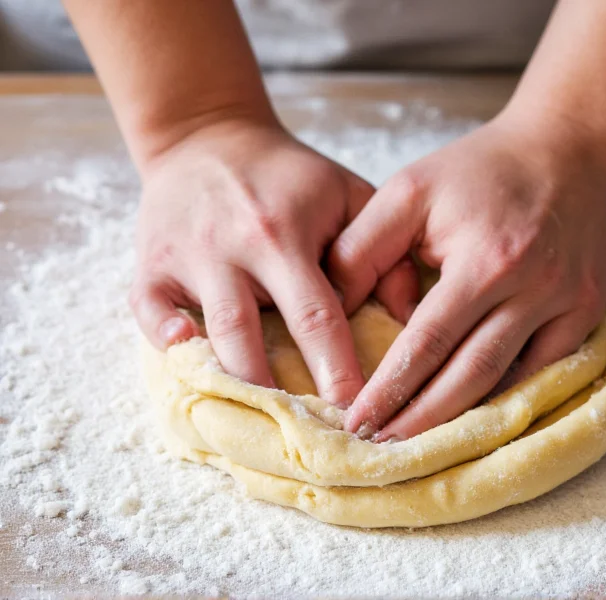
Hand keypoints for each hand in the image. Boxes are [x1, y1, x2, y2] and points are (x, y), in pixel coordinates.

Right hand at [129, 118, 415, 406]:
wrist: (210, 137)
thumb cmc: (290, 176)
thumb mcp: (348, 194)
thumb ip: (383, 251)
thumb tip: (415, 318)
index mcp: (287, 234)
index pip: (319, 314)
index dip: (339, 369)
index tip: (360, 413)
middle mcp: (235, 247)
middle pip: (257, 332)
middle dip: (283, 390)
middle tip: (309, 437)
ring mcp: (188, 254)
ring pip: (208, 330)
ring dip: (234, 379)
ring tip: (258, 423)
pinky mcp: (152, 261)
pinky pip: (148, 309)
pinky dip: (163, 337)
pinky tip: (186, 357)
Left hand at [329, 112, 605, 438]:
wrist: (571, 147)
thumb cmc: (483, 168)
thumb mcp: (412, 189)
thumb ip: (365, 245)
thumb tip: (334, 304)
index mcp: (483, 259)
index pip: (427, 342)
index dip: (390, 388)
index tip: (357, 421)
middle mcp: (532, 289)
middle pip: (469, 376)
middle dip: (421, 419)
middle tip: (382, 449)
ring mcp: (567, 303)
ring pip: (509, 380)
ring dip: (461, 418)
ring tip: (420, 442)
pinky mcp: (589, 310)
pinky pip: (547, 368)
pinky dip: (510, 394)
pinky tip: (476, 412)